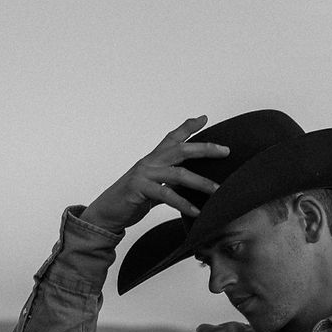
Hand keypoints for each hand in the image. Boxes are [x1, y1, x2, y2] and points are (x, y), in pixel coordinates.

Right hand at [80, 116, 229, 232]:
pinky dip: (184, 204)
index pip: (172, 138)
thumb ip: (169, 182)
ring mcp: (144, 174)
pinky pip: (167, 195)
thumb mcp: (153, 187)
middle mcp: (150, 162)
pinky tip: (197, 212)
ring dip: (201, 183)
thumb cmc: (131, 200)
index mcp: (153, 159)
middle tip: (226, 151)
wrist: (106, 213)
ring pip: (178, 174)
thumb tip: (190, 185)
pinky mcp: (139, 189)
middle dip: (205, 149)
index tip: (204, 118)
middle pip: (181, 150)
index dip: (187, 127)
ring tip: (218, 191)